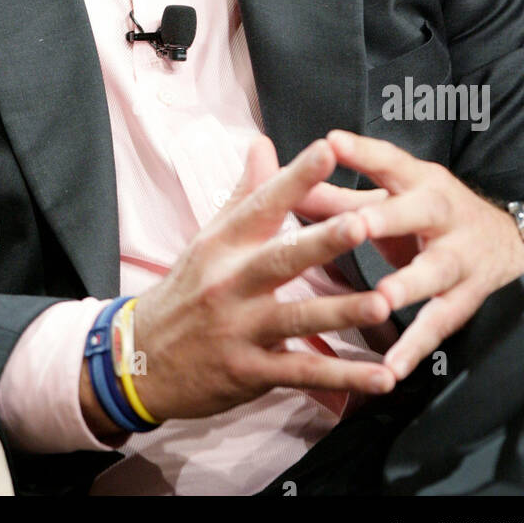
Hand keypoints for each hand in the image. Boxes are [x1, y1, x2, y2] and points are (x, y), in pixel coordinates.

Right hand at [125, 135, 397, 425]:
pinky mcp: (250, 373)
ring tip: (384, 306)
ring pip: (297, 319)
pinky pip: (301, 374)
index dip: (295, 177)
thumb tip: (264, 142)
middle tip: (362, 223)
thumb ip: (245, 192)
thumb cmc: (186, 291)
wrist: (139, 360)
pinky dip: (342, 379)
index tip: (328, 150)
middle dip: (322, 242)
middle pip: (282, 259)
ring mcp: (240, 330)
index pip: (262, 204)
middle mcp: (230, 284)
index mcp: (223, 245)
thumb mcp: (208, 239)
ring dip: (342, 314)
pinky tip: (381, 378)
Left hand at [296, 130, 523, 382]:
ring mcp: (458, 257)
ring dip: (409, 284)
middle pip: (419, 211)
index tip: (332, 142)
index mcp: (417, 181)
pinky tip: (392, 368)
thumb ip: (336, 198)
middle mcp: (442, 213)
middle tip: (358, 224)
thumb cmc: (426, 215)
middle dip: (389, 217)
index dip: (362, 152)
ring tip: (383, 297)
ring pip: (435, 271)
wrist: (507, 244)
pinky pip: (441, 324)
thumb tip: (280, 186)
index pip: (388, 161)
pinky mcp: (466, 299)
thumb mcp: (389, 199)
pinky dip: (416, 347)